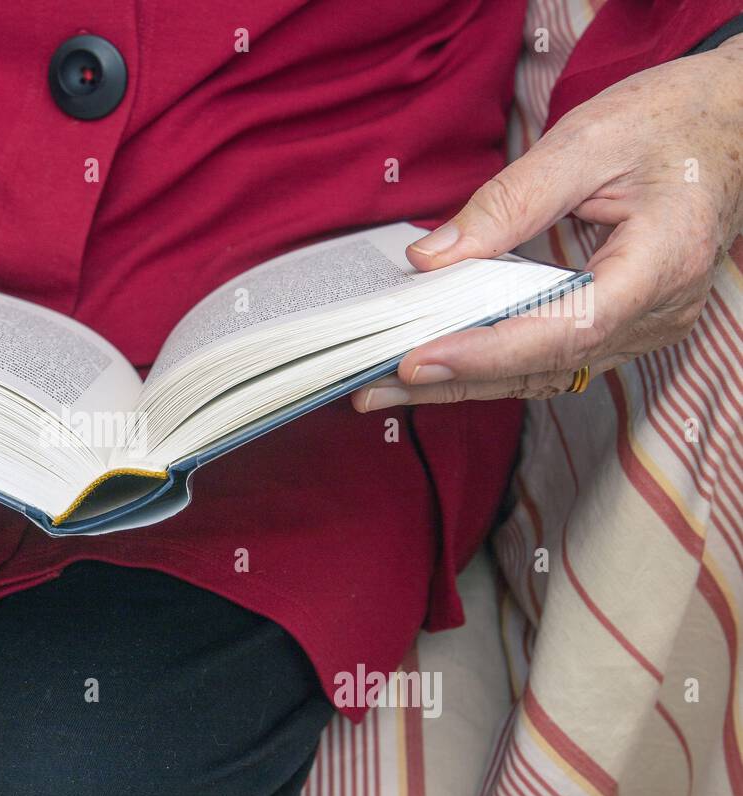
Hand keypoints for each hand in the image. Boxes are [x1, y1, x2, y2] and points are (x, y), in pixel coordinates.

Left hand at [353, 34, 742, 411]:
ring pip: (544, 371)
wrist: (728, 123)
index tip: (417, 362)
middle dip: (455, 382)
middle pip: (544, 365)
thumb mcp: (586, 143)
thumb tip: (430, 259)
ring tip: (388, 388)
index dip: (486, 353)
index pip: (564, 330)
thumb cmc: (669, 121)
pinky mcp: (624, 324)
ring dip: (466, 382)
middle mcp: (658, 313)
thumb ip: (506, 203)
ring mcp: (645, 326)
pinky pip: (553, 356)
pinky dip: (494, 362)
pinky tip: (442, 361)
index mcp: (662, 264)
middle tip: (372, 391)